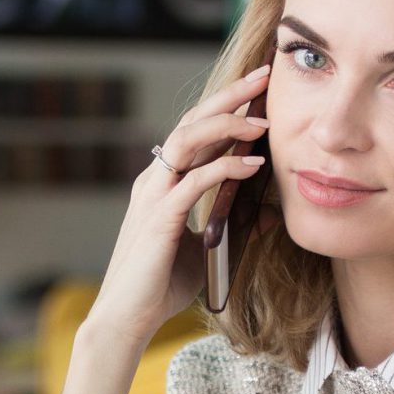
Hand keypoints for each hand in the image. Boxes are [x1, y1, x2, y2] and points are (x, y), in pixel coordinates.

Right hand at [86, 66, 272, 346]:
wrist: (126, 319)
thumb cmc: (159, 286)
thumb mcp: (204, 250)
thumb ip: (229, 227)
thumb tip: (266, 215)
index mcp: (162, 183)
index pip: (195, 131)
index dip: (225, 107)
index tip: (259, 90)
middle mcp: (155, 180)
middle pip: (192, 121)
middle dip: (229, 95)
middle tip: (264, 74)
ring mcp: (155, 196)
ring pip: (188, 139)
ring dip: (227, 123)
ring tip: (263, 118)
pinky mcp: (161, 217)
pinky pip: (196, 180)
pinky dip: (227, 167)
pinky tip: (254, 164)